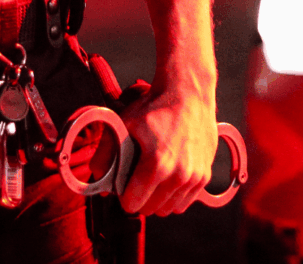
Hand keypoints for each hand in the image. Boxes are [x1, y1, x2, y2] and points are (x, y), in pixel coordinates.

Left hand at [118, 83, 217, 215]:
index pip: (132, 204)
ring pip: (168, 209)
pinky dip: (175, 195)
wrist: (189, 92)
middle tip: (138, 178)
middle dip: (140, 198)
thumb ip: (106, 154)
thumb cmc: (155, 107)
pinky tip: (170, 176)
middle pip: (150, 209)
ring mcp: (195, 176)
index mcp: (157, 165)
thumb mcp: (124, 124)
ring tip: (155, 176)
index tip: (125, 182)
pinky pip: (185, 202)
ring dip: (158, 198)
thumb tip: (98, 179)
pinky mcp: (205, 175)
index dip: (124, 194)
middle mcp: (180, 175)